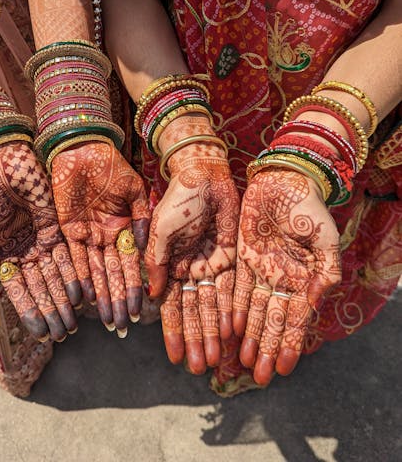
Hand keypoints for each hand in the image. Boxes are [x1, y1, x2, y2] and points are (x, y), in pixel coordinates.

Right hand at [0, 141, 79, 341]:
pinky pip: (67, 255)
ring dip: (64, 299)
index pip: (20, 292)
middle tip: (64, 334)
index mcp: (6, 256)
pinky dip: (73, 274)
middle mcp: (27, 253)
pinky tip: (80, 294)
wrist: (5, 166)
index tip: (41, 335)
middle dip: (52, 312)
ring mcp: (43, 242)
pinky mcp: (58, 228)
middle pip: (42, 288)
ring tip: (74, 321)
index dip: (31, 313)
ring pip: (57, 276)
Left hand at [51, 141, 149, 334]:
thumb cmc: (112, 165)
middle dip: (116, 300)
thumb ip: (141, 217)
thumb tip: (144, 248)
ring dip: (99, 296)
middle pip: (111, 274)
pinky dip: (78, 277)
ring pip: (94, 271)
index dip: (133, 288)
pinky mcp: (67, 229)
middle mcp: (105, 236)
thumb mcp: (134, 190)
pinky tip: (84, 298)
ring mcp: (86, 234)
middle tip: (120, 326)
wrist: (83, 149)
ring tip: (105, 320)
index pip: (130, 264)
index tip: (138, 310)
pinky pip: (73, 258)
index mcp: (123, 228)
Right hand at [145, 116, 238, 373]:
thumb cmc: (178, 199)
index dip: (173, 332)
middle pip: (194, 312)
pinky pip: (232, 289)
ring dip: (213, 333)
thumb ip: (156, 262)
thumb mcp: (160, 230)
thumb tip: (150, 297)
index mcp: (171, 265)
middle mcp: (191, 270)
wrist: (204, 175)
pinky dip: (231, 310)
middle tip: (201, 369)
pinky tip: (232, 333)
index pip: (171, 305)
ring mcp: (212, 265)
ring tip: (216, 360)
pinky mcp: (232, 257)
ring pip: (214, 306)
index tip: (176, 358)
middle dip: (197, 340)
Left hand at [233, 168, 341, 384]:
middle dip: (266, 348)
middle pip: (271, 320)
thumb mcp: (326, 240)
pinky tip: (230, 329)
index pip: (295, 319)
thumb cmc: (310, 209)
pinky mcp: (241, 256)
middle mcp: (280, 279)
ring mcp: (260, 269)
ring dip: (248, 335)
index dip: (288, 344)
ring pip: (252, 309)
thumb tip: (317, 302)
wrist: (284, 181)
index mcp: (304, 279)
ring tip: (242, 361)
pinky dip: (233, 308)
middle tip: (259, 376)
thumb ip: (325, 272)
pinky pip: (237, 287)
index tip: (283, 369)